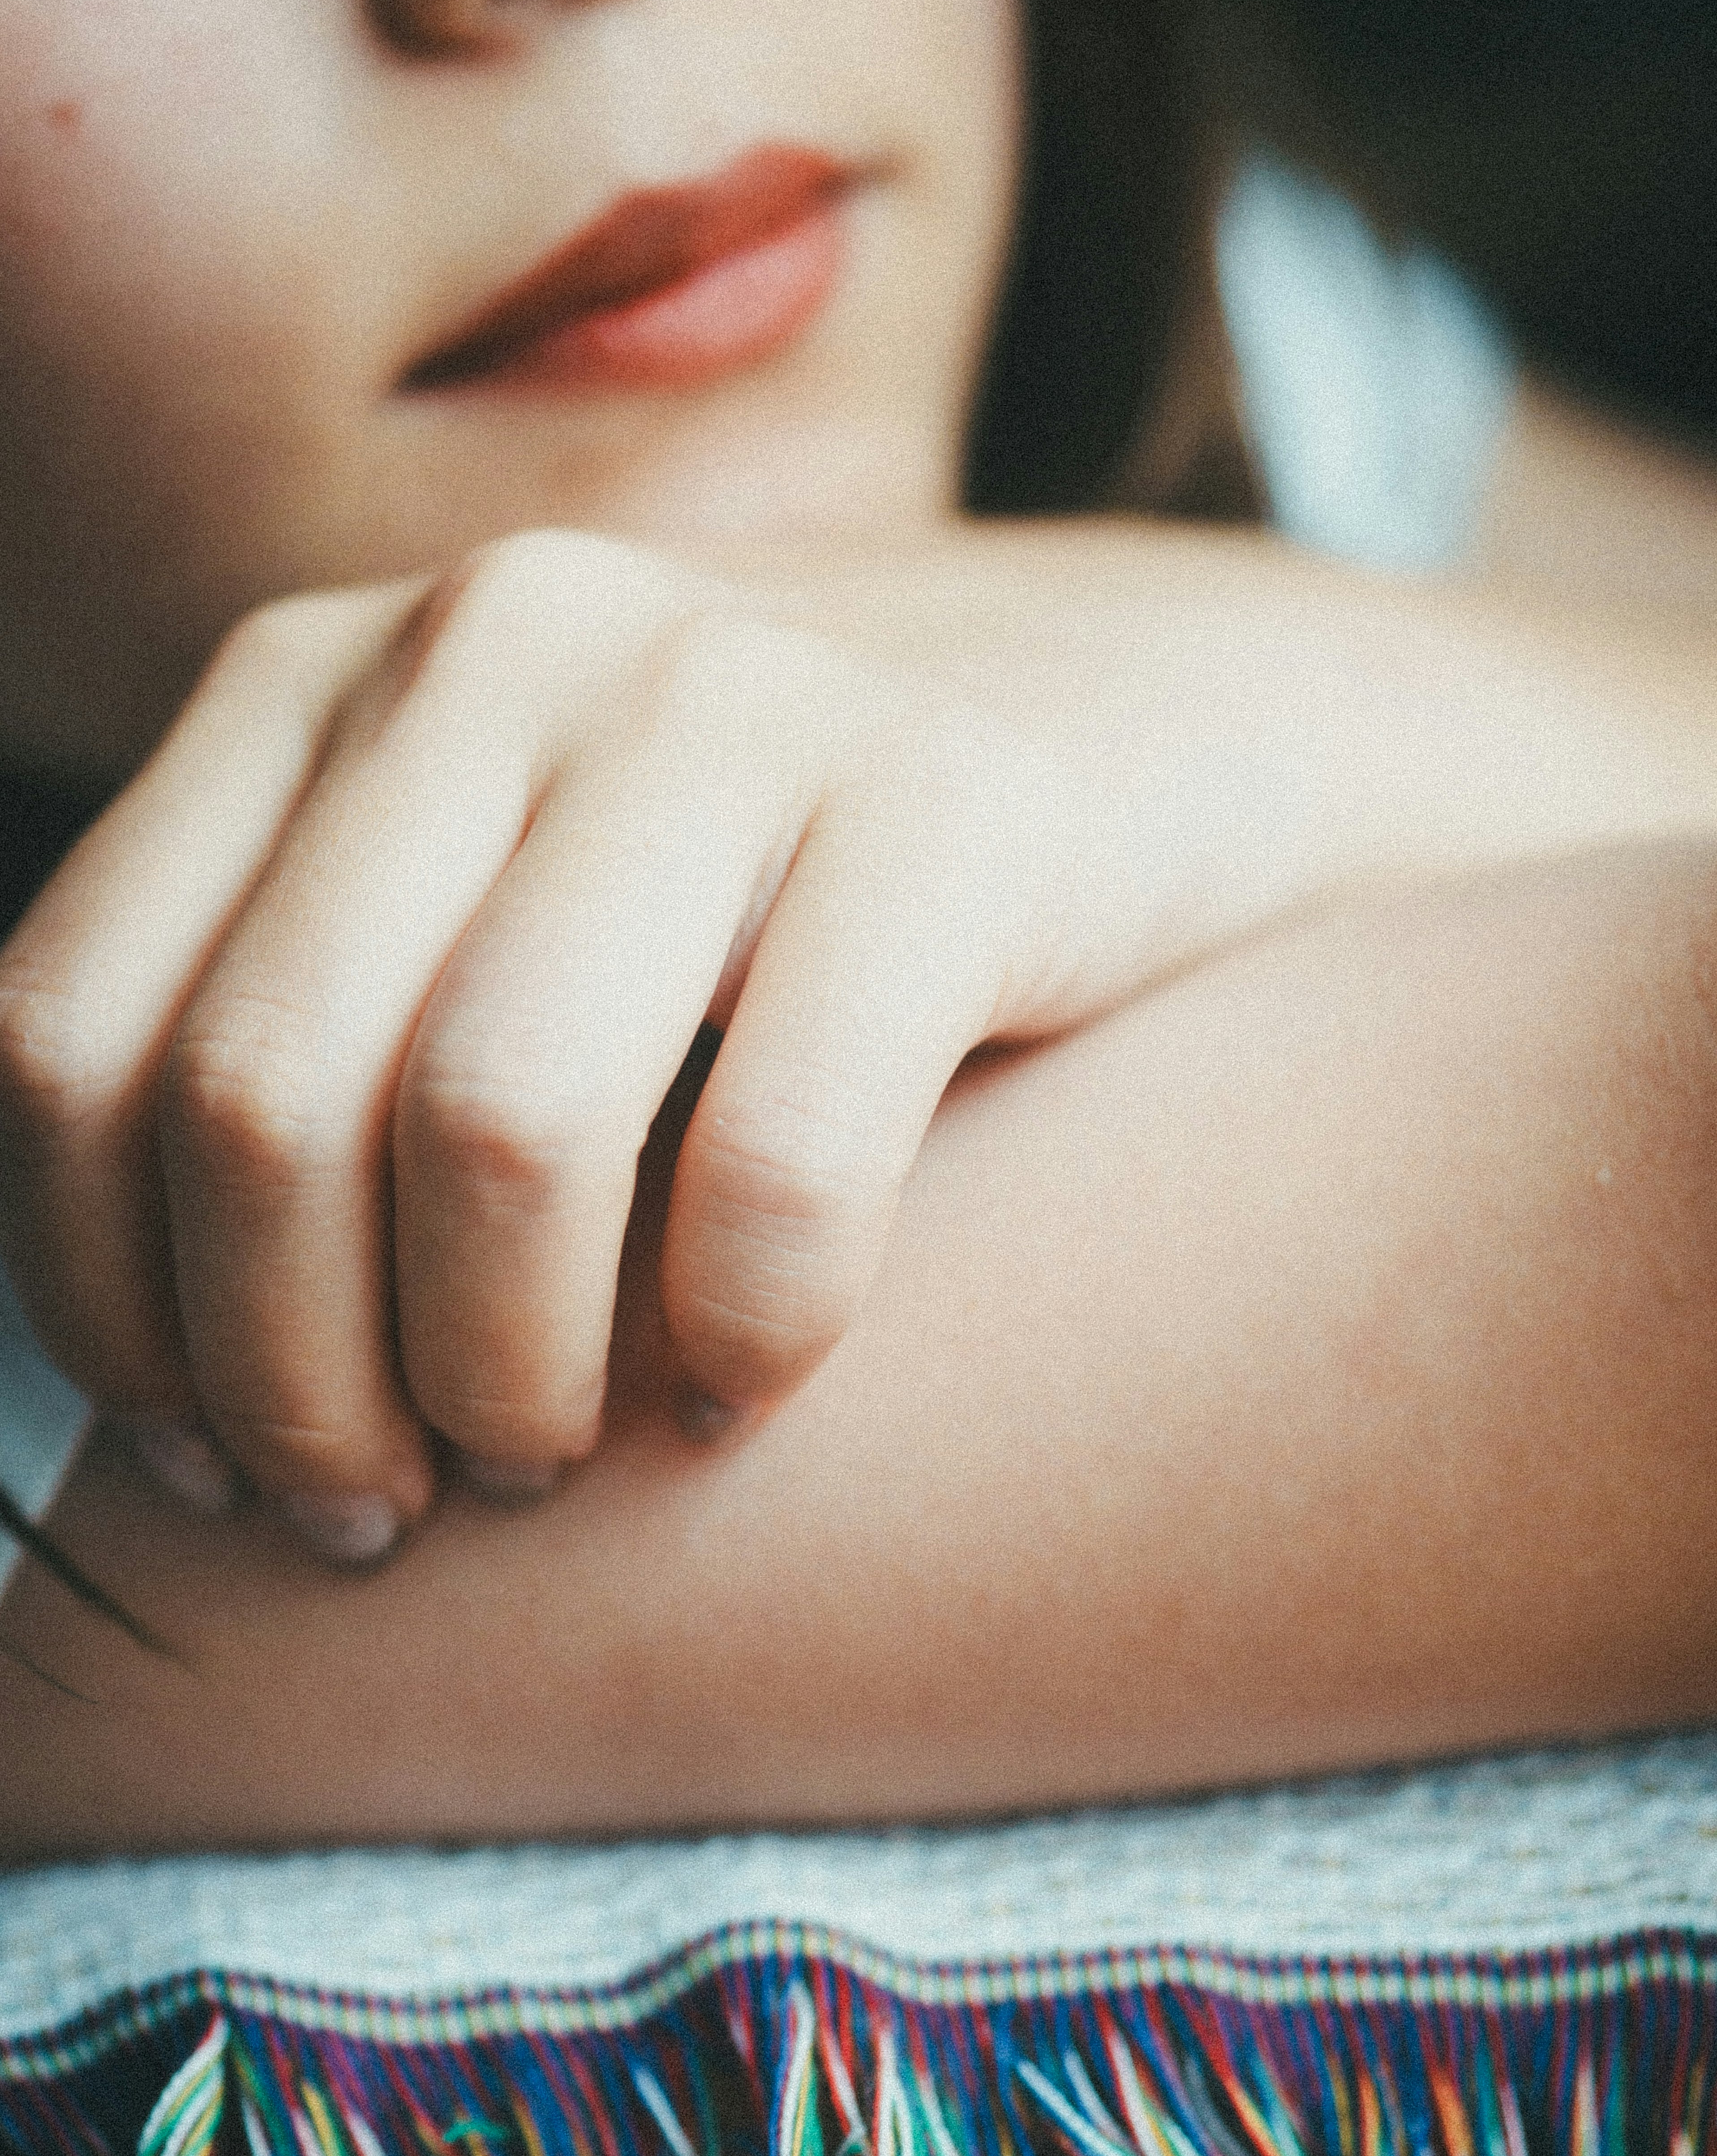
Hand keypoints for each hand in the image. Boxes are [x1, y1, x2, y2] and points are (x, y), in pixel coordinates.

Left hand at [0, 530, 1131, 1560]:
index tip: (209, 1465)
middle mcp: (491, 642)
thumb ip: (312, 1044)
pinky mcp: (954, 796)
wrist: (1167, 717)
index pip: (66, 1035)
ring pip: (493, 1128)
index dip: (107, 1305)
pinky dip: (744, 1337)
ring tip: (556, 1460)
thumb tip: (165, 1376)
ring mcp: (727, 693)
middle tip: (395, 1513)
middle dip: (302, 1387)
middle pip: (261, 1103)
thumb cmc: (777, 899)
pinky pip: (775, 1157)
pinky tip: (746, 1393)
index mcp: (316, 674)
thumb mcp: (488, 905)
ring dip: (504, 1381)